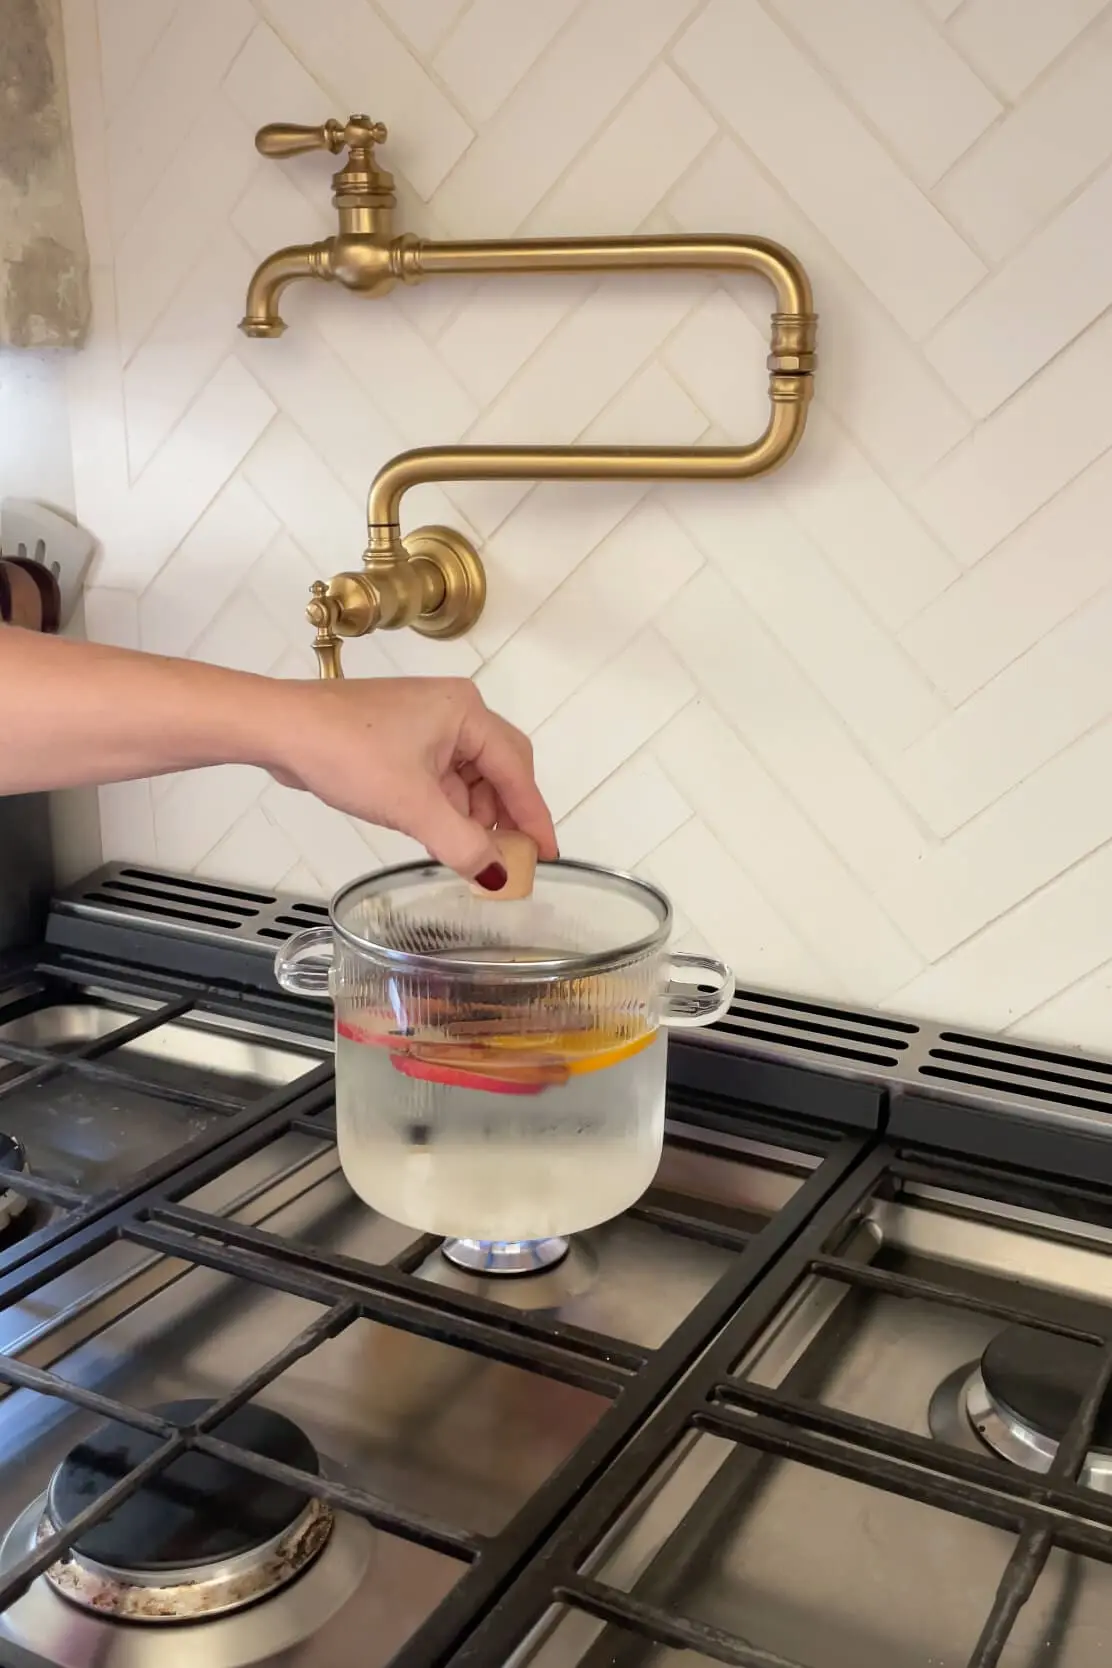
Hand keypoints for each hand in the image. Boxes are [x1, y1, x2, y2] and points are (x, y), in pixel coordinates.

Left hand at [266, 677, 556, 882]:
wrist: (280, 729)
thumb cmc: (347, 753)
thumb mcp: (411, 806)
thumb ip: (462, 844)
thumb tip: (498, 877)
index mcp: (466, 712)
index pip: (517, 770)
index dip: (534, 817)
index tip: (547, 855)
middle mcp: (453, 710)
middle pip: (499, 770)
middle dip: (503, 816)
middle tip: (508, 858)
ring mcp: (425, 723)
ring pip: (468, 777)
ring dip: (470, 815)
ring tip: (464, 853)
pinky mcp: (400, 738)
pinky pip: (440, 777)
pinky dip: (444, 807)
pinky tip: (438, 835)